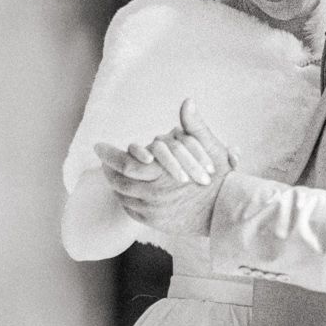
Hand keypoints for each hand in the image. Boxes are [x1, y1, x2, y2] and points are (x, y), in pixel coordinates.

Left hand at [96, 101, 237, 237]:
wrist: (228, 211)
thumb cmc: (221, 178)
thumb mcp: (210, 147)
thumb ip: (195, 125)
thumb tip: (187, 101)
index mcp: (160, 175)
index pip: (123, 164)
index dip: (108, 154)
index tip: (97, 146)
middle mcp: (153, 195)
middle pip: (118, 182)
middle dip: (108, 170)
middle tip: (103, 161)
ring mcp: (154, 212)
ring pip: (124, 198)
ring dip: (117, 185)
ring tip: (113, 175)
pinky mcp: (157, 223)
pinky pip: (133, 211)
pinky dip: (127, 200)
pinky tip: (127, 192)